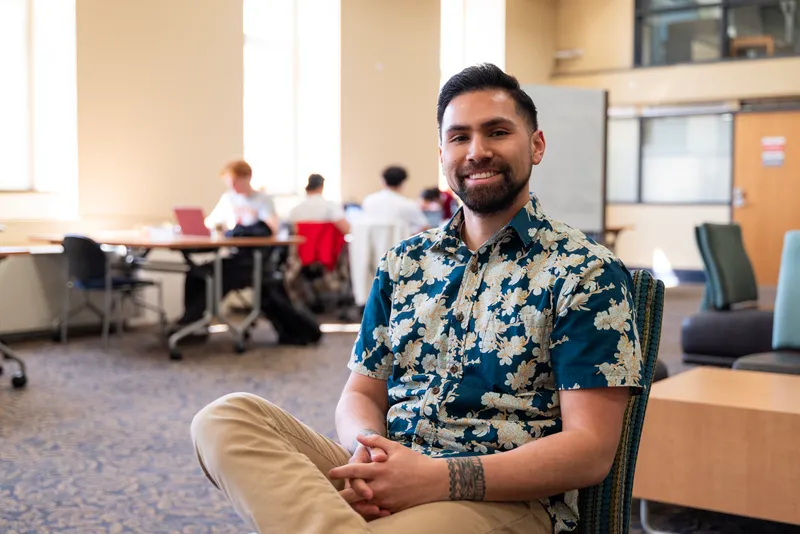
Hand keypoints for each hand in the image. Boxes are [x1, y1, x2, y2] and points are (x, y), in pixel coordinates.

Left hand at [330, 434, 447, 512]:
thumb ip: (376, 441)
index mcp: (380, 470)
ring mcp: (385, 500)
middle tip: (334, 492)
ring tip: (347, 500)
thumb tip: (359, 436)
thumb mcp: (396, 448)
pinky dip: (368, 509)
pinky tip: (364, 506)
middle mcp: (380, 486)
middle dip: (342, 493)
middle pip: (353, 493)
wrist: (435, 481)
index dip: (340, 471)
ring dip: (354, 502)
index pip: (354, 471)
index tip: (331, 472)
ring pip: (362, 504)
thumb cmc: (415, 462)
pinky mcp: (392, 508)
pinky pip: (375, 511)